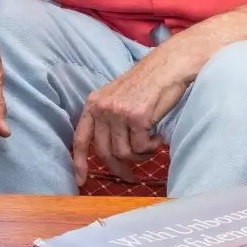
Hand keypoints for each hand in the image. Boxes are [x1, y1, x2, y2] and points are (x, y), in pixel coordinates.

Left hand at [71, 41, 200, 187]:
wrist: (167, 67)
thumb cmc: (145, 84)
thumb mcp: (116, 98)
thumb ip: (106, 119)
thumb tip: (107, 152)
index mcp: (94, 103)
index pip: (81, 137)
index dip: (79, 161)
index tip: (80, 180)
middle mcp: (102, 108)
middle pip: (104, 152)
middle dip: (118, 168)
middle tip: (130, 177)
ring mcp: (118, 113)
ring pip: (124, 153)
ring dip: (140, 156)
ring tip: (150, 145)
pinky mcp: (137, 117)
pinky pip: (141, 147)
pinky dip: (151, 148)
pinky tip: (157, 137)